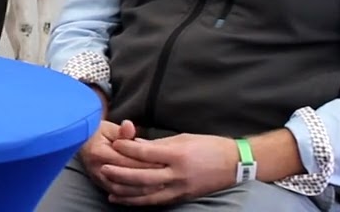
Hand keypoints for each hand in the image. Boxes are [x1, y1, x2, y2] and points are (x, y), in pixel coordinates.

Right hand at [79, 120, 163, 197]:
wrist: (80, 141)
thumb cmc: (97, 133)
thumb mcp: (109, 128)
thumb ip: (122, 130)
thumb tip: (129, 126)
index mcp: (99, 153)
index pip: (127, 162)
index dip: (146, 163)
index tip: (163, 163)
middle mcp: (97, 169)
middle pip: (127, 178)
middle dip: (147, 179)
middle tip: (166, 177)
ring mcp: (98, 179)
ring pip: (123, 190)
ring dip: (142, 190)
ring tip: (159, 187)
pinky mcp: (100, 185)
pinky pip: (118, 194)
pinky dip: (132, 196)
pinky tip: (145, 193)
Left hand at [101, 132, 239, 205]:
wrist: (235, 164)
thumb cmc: (208, 146)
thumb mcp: (182, 138)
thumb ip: (157, 144)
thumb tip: (134, 144)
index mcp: (178, 155)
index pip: (146, 153)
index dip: (128, 149)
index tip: (114, 144)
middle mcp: (178, 174)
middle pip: (143, 177)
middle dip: (121, 174)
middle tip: (103, 168)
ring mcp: (180, 188)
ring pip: (148, 194)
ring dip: (126, 192)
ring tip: (108, 187)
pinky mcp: (182, 197)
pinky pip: (157, 201)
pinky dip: (139, 201)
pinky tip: (125, 199)